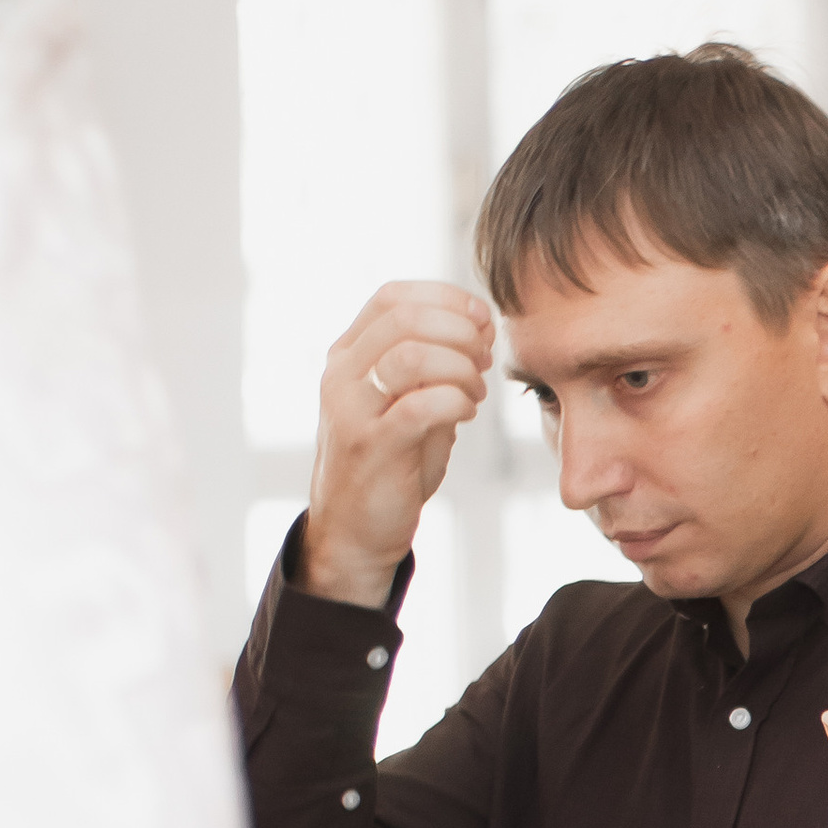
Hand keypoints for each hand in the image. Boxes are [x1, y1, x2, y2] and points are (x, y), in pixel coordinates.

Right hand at [302, 281, 494, 613]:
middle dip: (460, 332)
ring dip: (459, 367)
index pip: (393, 297)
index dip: (445, 299)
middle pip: (405, 319)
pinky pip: (421, 405)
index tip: (482, 321)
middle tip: (485, 358)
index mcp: (349, 354)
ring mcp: (351, 409)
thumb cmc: (391, 463)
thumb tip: (481, 328)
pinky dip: (455, 400)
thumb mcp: (410, 403)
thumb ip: (436, 367)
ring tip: (476, 390)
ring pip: (411, 356)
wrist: (355, 530)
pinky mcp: (371, 446)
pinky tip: (465, 412)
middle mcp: (342, 374)